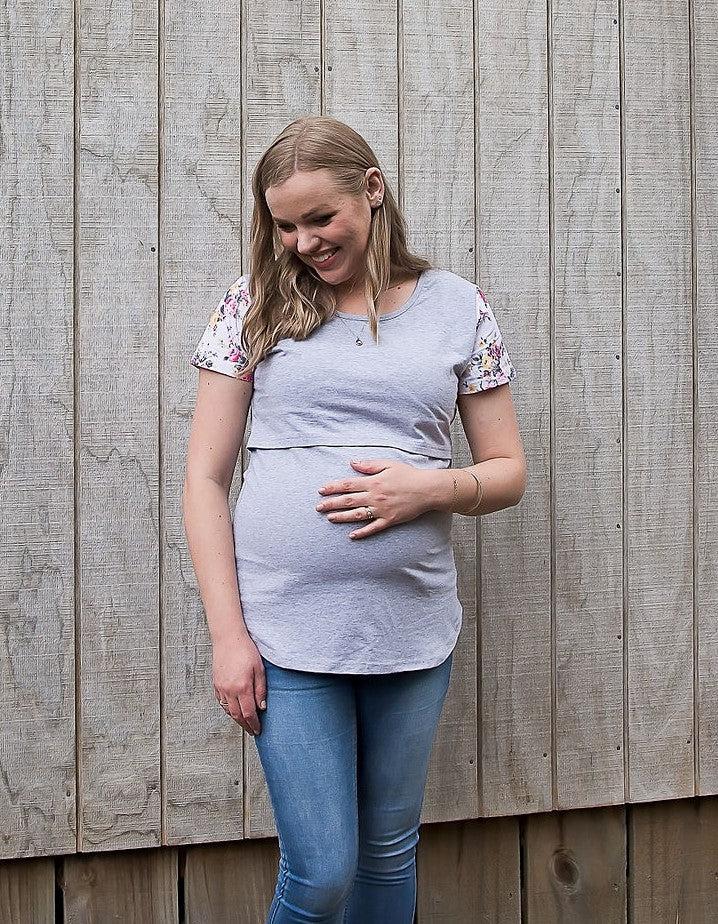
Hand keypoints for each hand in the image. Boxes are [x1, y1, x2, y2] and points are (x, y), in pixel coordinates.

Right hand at [212, 634, 266, 735]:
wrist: (228, 638)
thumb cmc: (246, 650)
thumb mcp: (259, 669)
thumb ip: (261, 689)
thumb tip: (262, 707)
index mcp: (242, 687)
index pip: (248, 713)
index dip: (254, 724)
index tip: (258, 730)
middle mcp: (229, 690)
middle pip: (237, 715)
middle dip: (245, 725)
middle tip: (252, 730)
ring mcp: (221, 688)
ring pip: (228, 710)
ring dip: (236, 719)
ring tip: (244, 722)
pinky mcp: (215, 683)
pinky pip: (221, 702)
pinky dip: (228, 709)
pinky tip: (233, 709)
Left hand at [315, 458, 434, 538]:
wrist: (427, 489)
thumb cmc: (408, 475)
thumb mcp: (388, 464)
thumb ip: (369, 465)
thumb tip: (352, 463)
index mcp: (373, 482)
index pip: (348, 485)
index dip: (333, 487)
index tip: (321, 490)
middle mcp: (375, 496)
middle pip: (348, 501)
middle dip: (332, 504)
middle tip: (318, 507)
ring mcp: (382, 510)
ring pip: (357, 515)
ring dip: (342, 517)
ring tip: (329, 519)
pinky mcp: (389, 520)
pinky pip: (373, 528)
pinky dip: (362, 532)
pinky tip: (352, 536)